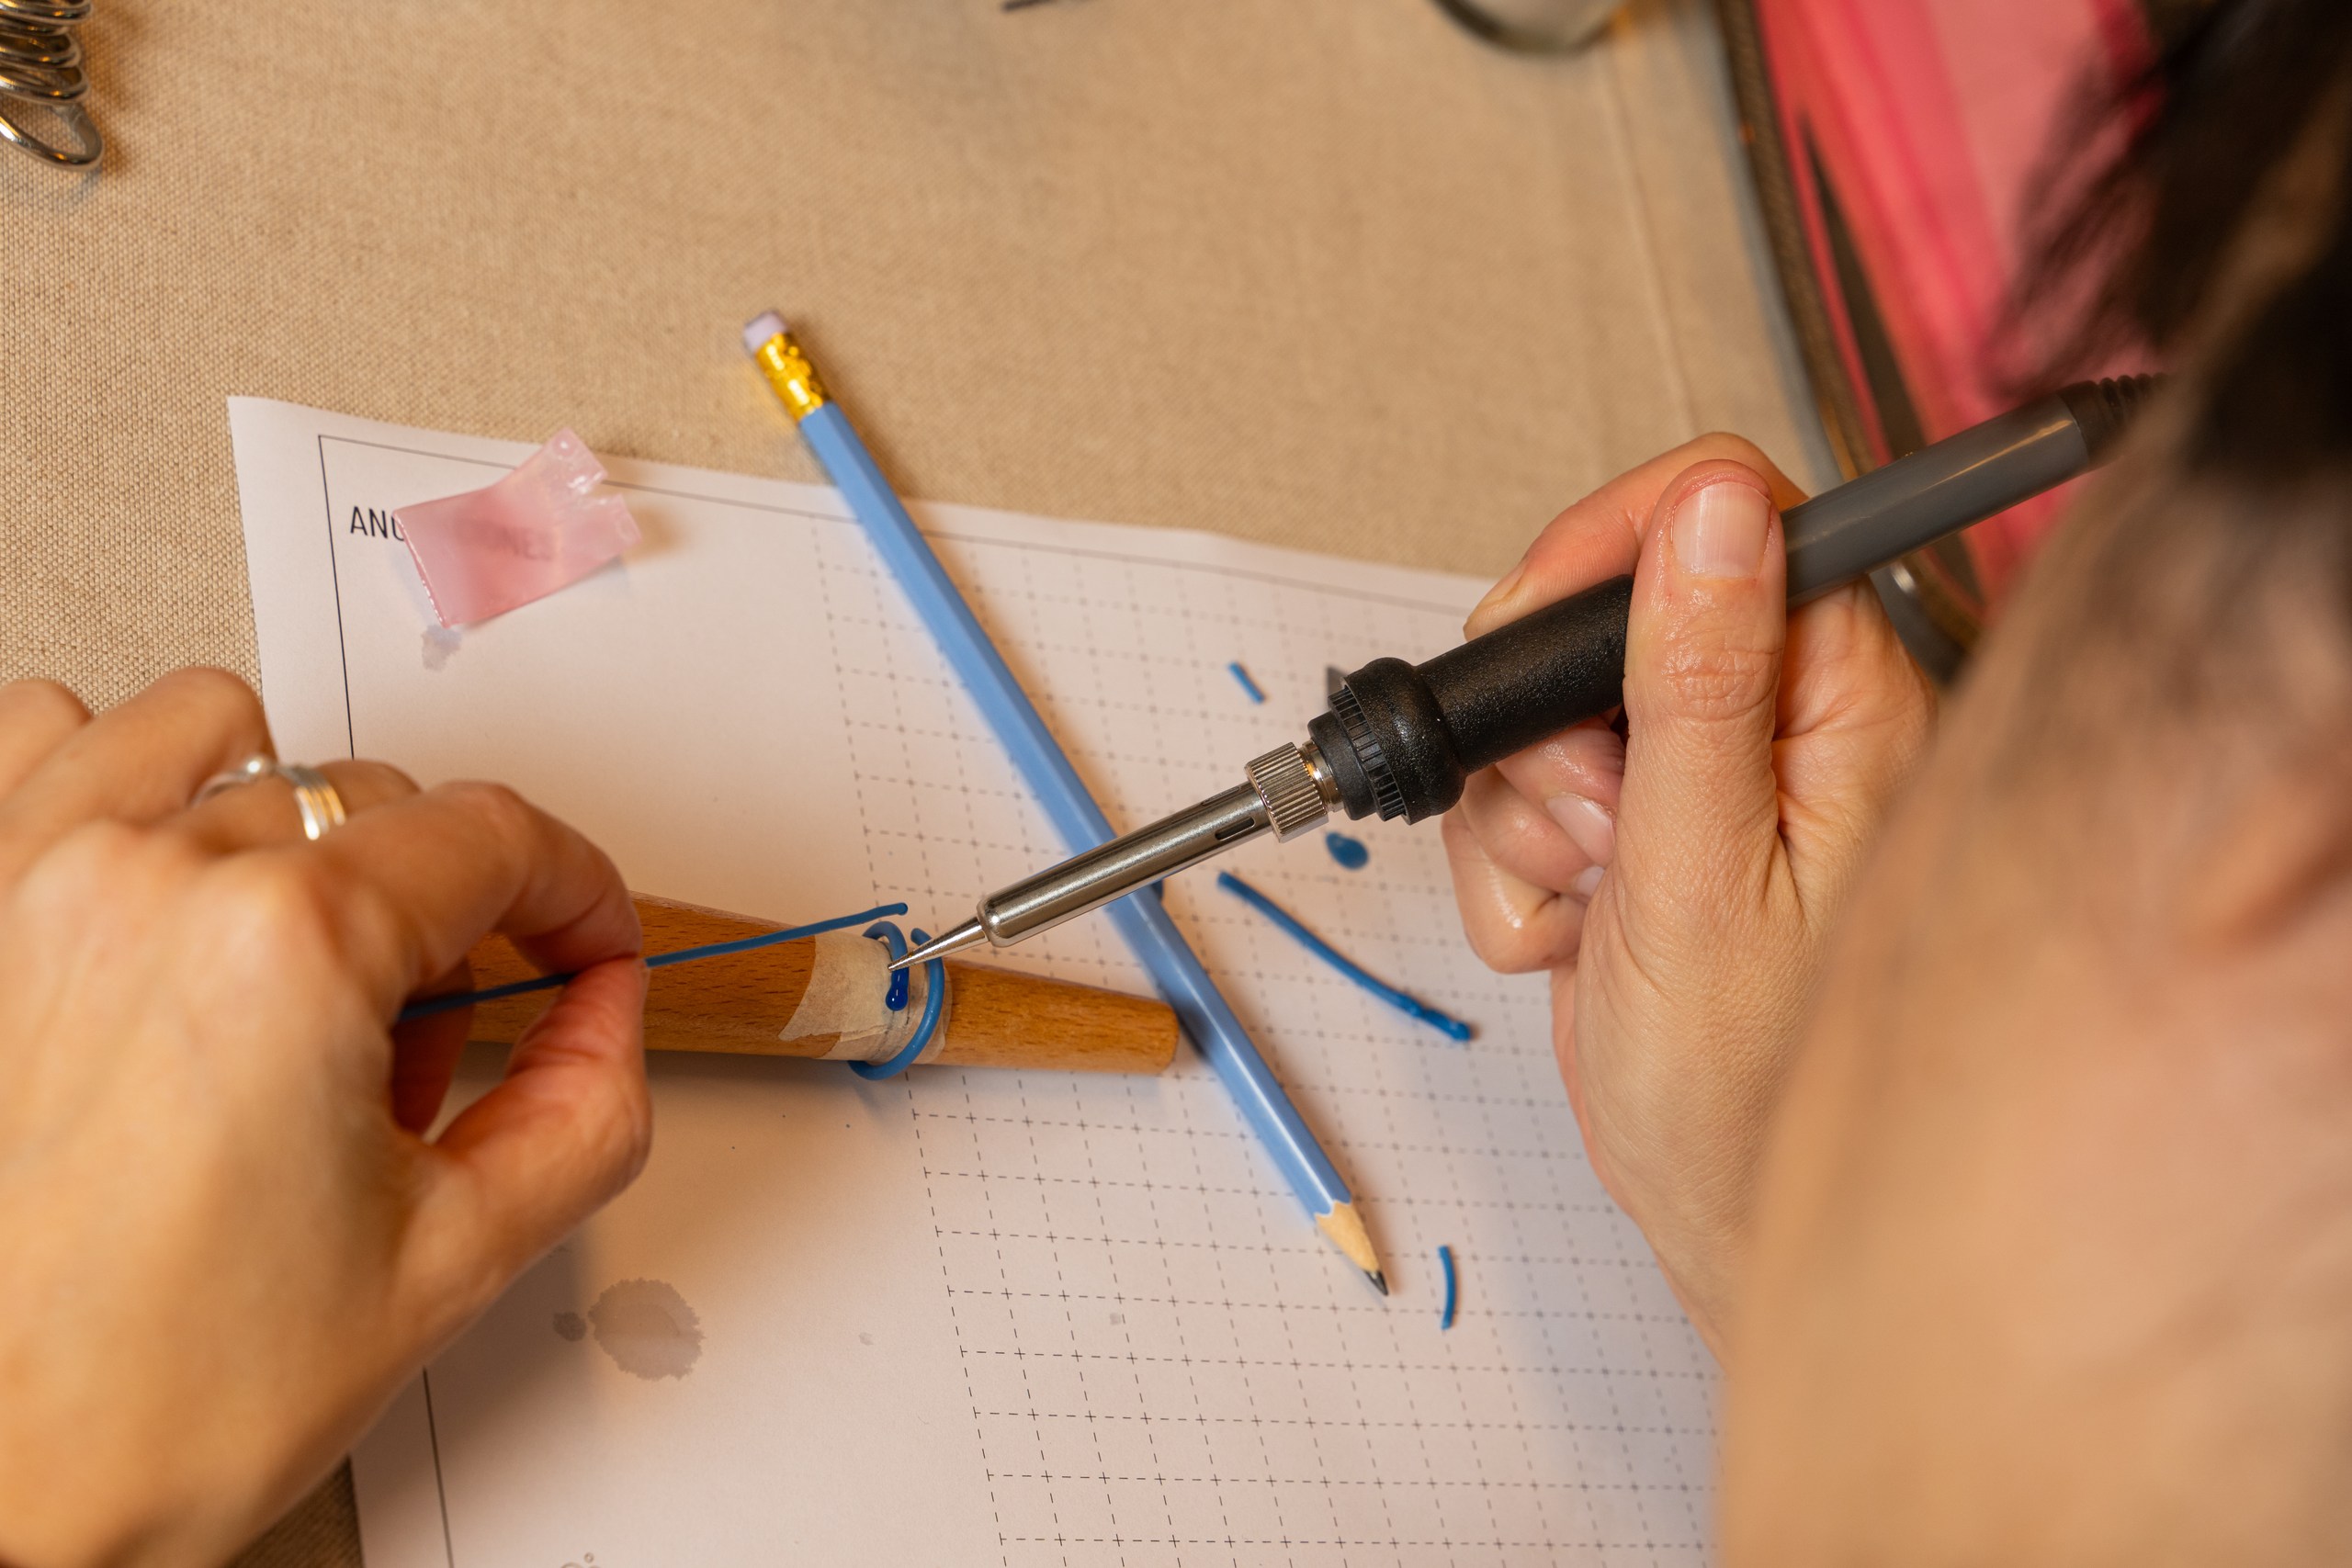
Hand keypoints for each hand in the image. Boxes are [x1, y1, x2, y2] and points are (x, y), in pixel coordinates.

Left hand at [0, 670, 649, 1567]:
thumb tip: (602, 1015)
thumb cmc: (143, 1409)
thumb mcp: (451, 1264)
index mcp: (288, 948)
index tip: (583, 948)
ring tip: (296, 953)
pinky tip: (158, 886)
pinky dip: (116, 781)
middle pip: (375, 801)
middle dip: (443, 914)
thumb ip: (583, 1109)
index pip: (497, 837)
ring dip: (292, 817)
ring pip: (219, 732)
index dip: (577, 896)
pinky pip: (46, 738)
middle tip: (424, 1053)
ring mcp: (28, 879)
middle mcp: (146, 880)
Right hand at [1442, 438, 1933, 1351]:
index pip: (1727, 510)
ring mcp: (1699, 778)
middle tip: (1593, 827)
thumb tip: (1710, 506)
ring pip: (1546, 709)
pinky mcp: (1636, 831)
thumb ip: (1700, 684)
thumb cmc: (1753, 1088)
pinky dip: (1514, 866)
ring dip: (1526, 812)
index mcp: (1842, 700)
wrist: (1720, 1212)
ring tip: (1592, 905)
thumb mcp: (1705, 877)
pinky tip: (1575, 937)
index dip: (1611, 546)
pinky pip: (1521, 790)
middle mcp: (1778, 720)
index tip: (1538, 634)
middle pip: (1606, 606)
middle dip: (1551, 722)